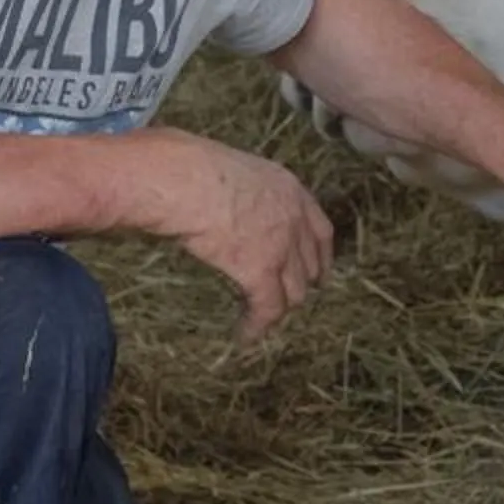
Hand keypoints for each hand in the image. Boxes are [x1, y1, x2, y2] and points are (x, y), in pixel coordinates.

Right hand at [154, 134, 334, 342]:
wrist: (182, 179)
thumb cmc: (191, 168)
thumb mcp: (233, 172)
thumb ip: (243, 194)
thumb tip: (226, 207)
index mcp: (289, 189)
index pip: (320, 230)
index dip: (320, 255)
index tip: (318, 271)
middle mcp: (294, 219)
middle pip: (310, 264)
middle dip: (303, 284)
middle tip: (289, 299)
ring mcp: (281, 247)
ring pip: (294, 291)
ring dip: (279, 308)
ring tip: (264, 318)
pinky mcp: (261, 272)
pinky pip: (267, 308)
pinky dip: (257, 325)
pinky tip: (246, 335)